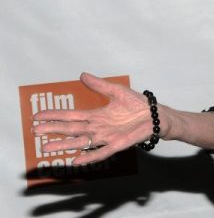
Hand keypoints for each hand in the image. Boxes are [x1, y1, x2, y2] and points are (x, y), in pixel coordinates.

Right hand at [32, 72, 155, 165]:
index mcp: (96, 115)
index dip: (54, 116)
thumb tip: (82, 75)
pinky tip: (76, 160)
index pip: (70, 116)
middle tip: (35, 131)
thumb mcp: (117, 91)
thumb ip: (99, 85)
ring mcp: (106, 137)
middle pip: (70, 129)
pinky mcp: (118, 144)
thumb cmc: (137, 104)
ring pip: (80, 142)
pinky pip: (101, 152)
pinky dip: (89, 156)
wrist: (156, 115)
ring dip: (64, 145)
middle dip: (53, 130)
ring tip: (46, 148)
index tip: (37, 116)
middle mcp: (97, 128)